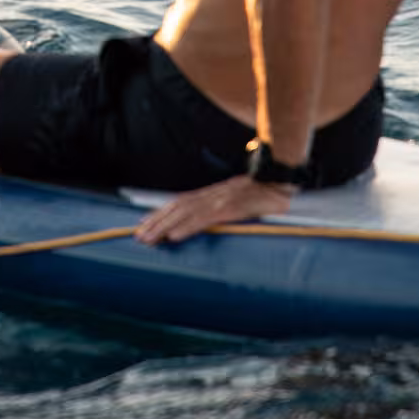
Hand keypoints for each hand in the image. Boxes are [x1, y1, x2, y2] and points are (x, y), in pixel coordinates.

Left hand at [134, 173, 294, 246]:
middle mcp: (212, 196)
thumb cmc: (262, 196)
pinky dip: (187, 227)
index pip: (179, 203)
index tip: (143, 225)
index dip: (160, 214)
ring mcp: (220, 200)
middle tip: (137, 236)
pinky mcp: (231, 208)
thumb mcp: (239, 203)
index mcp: (212, 196)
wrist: (281, 180)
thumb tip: (208, 224)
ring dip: (164, 227)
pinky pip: (205, 219)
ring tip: (148, 238)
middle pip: (176, 207)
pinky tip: (174, 236)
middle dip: (155, 222)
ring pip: (185, 213)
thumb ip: (223, 211)